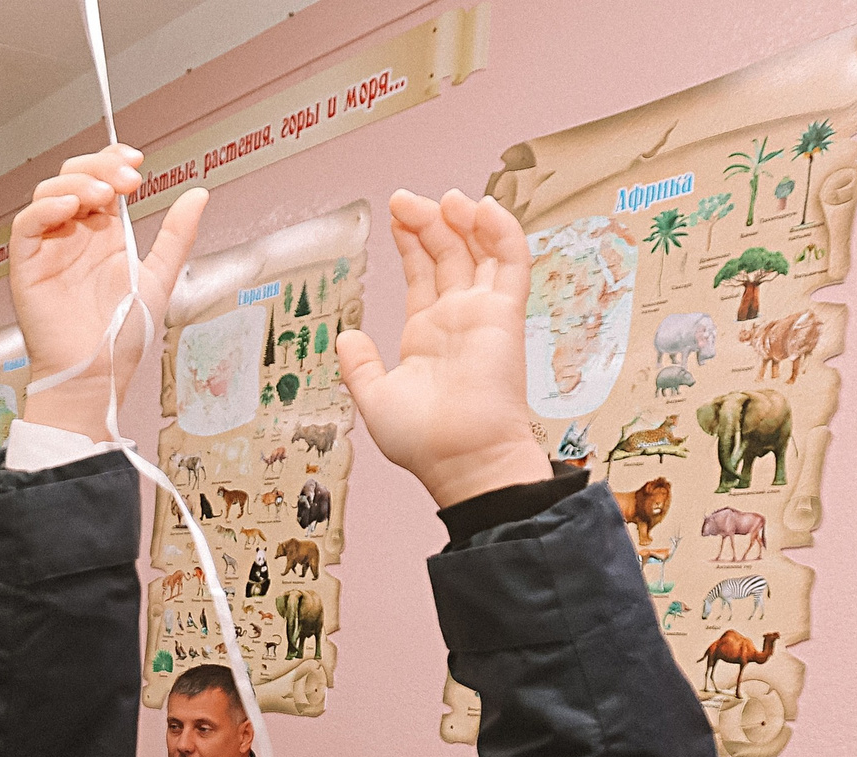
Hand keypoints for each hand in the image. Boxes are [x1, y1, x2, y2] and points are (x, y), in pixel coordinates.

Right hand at [11, 144, 208, 442]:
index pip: (100, 180)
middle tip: (127, 181)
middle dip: (98, 168)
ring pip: (48, 194)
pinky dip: (44, 209)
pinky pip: (25, 226)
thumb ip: (176, 235)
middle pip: (72, 178)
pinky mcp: (26, 267)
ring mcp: (48, 249)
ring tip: (102, 197)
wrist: (99, 374)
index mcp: (102, 235)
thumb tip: (198, 194)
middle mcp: (73, 236)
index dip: (112, 161)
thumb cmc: (123, 337)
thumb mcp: (160, 276)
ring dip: (75, 184)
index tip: (137, 161)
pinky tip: (69, 210)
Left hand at [336, 190, 552, 508]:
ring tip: (441, 199)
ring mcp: (483, 313)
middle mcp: (457, 319)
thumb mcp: (375, 399)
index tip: (395, 216)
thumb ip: (360, 366)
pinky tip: (483, 208)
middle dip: (428, 221)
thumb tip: (345, 338)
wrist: (460, 459)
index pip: (422, 273)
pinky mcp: (506, 314)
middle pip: (447, 253)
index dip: (410, 242)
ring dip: (462, 219)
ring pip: (479, 250)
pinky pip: (511, 263)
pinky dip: (501, 231)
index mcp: (426, 334)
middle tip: (406, 199)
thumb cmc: (425, 441)